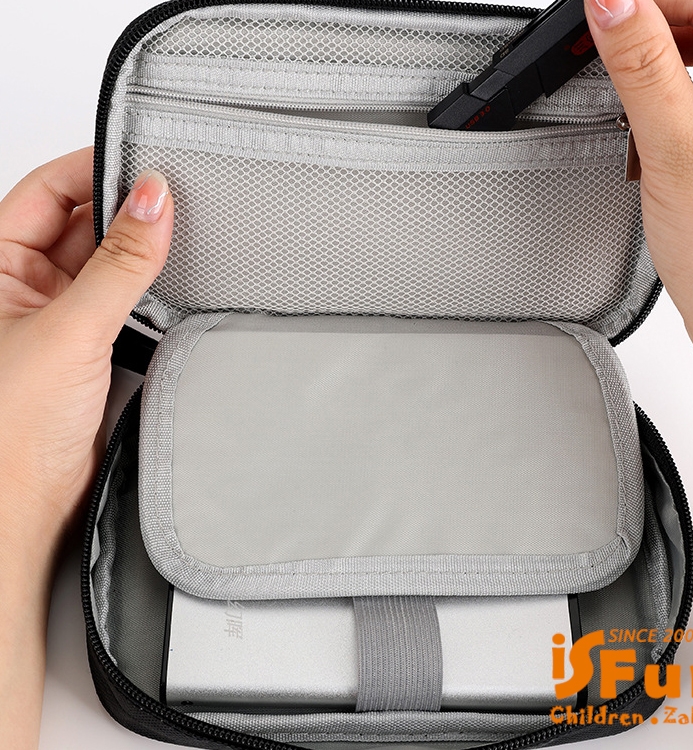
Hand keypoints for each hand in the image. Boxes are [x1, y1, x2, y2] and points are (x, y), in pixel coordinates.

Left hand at [0, 148, 171, 748]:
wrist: (26, 504)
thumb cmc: (12, 429)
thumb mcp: (70, 329)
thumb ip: (118, 264)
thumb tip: (151, 203)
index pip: (45, 192)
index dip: (93, 173)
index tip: (146, 165)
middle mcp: (21, 286)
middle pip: (79, 224)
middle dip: (124, 213)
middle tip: (175, 202)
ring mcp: (58, 316)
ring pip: (106, 264)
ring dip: (140, 254)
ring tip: (181, 239)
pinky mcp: (91, 347)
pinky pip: (124, 302)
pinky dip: (149, 292)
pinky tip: (173, 284)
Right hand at [584, 0, 692, 457]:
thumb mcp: (675, 148)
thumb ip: (642, 65)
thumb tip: (611, 1)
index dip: (651, 0)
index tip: (598, 12)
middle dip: (652, 28)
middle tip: (600, 53)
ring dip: (658, 61)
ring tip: (626, 94)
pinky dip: (667, 91)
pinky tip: (647, 114)